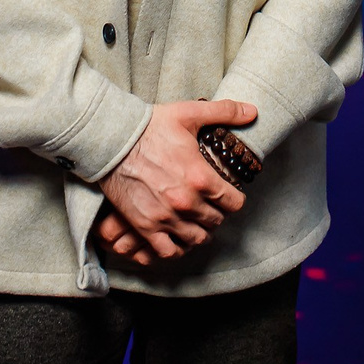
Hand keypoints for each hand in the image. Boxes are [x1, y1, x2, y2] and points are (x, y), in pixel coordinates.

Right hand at [97, 99, 254, 260]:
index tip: (229, 194)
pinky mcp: (145, 226)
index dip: (234, 198)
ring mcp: (165, 217)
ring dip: (201, 231)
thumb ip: (225, 112)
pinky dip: (177, 249)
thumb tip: (253, 111)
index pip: (234, 203)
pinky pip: (168, 251)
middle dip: (217, 213)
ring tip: (198, 222)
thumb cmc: (150, 125)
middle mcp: (186, 202)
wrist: (111, 140)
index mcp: (201, 177)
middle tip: (211, 205)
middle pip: (216, 221)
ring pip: (196, 239)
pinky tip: (178, 238)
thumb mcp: (190, 113)